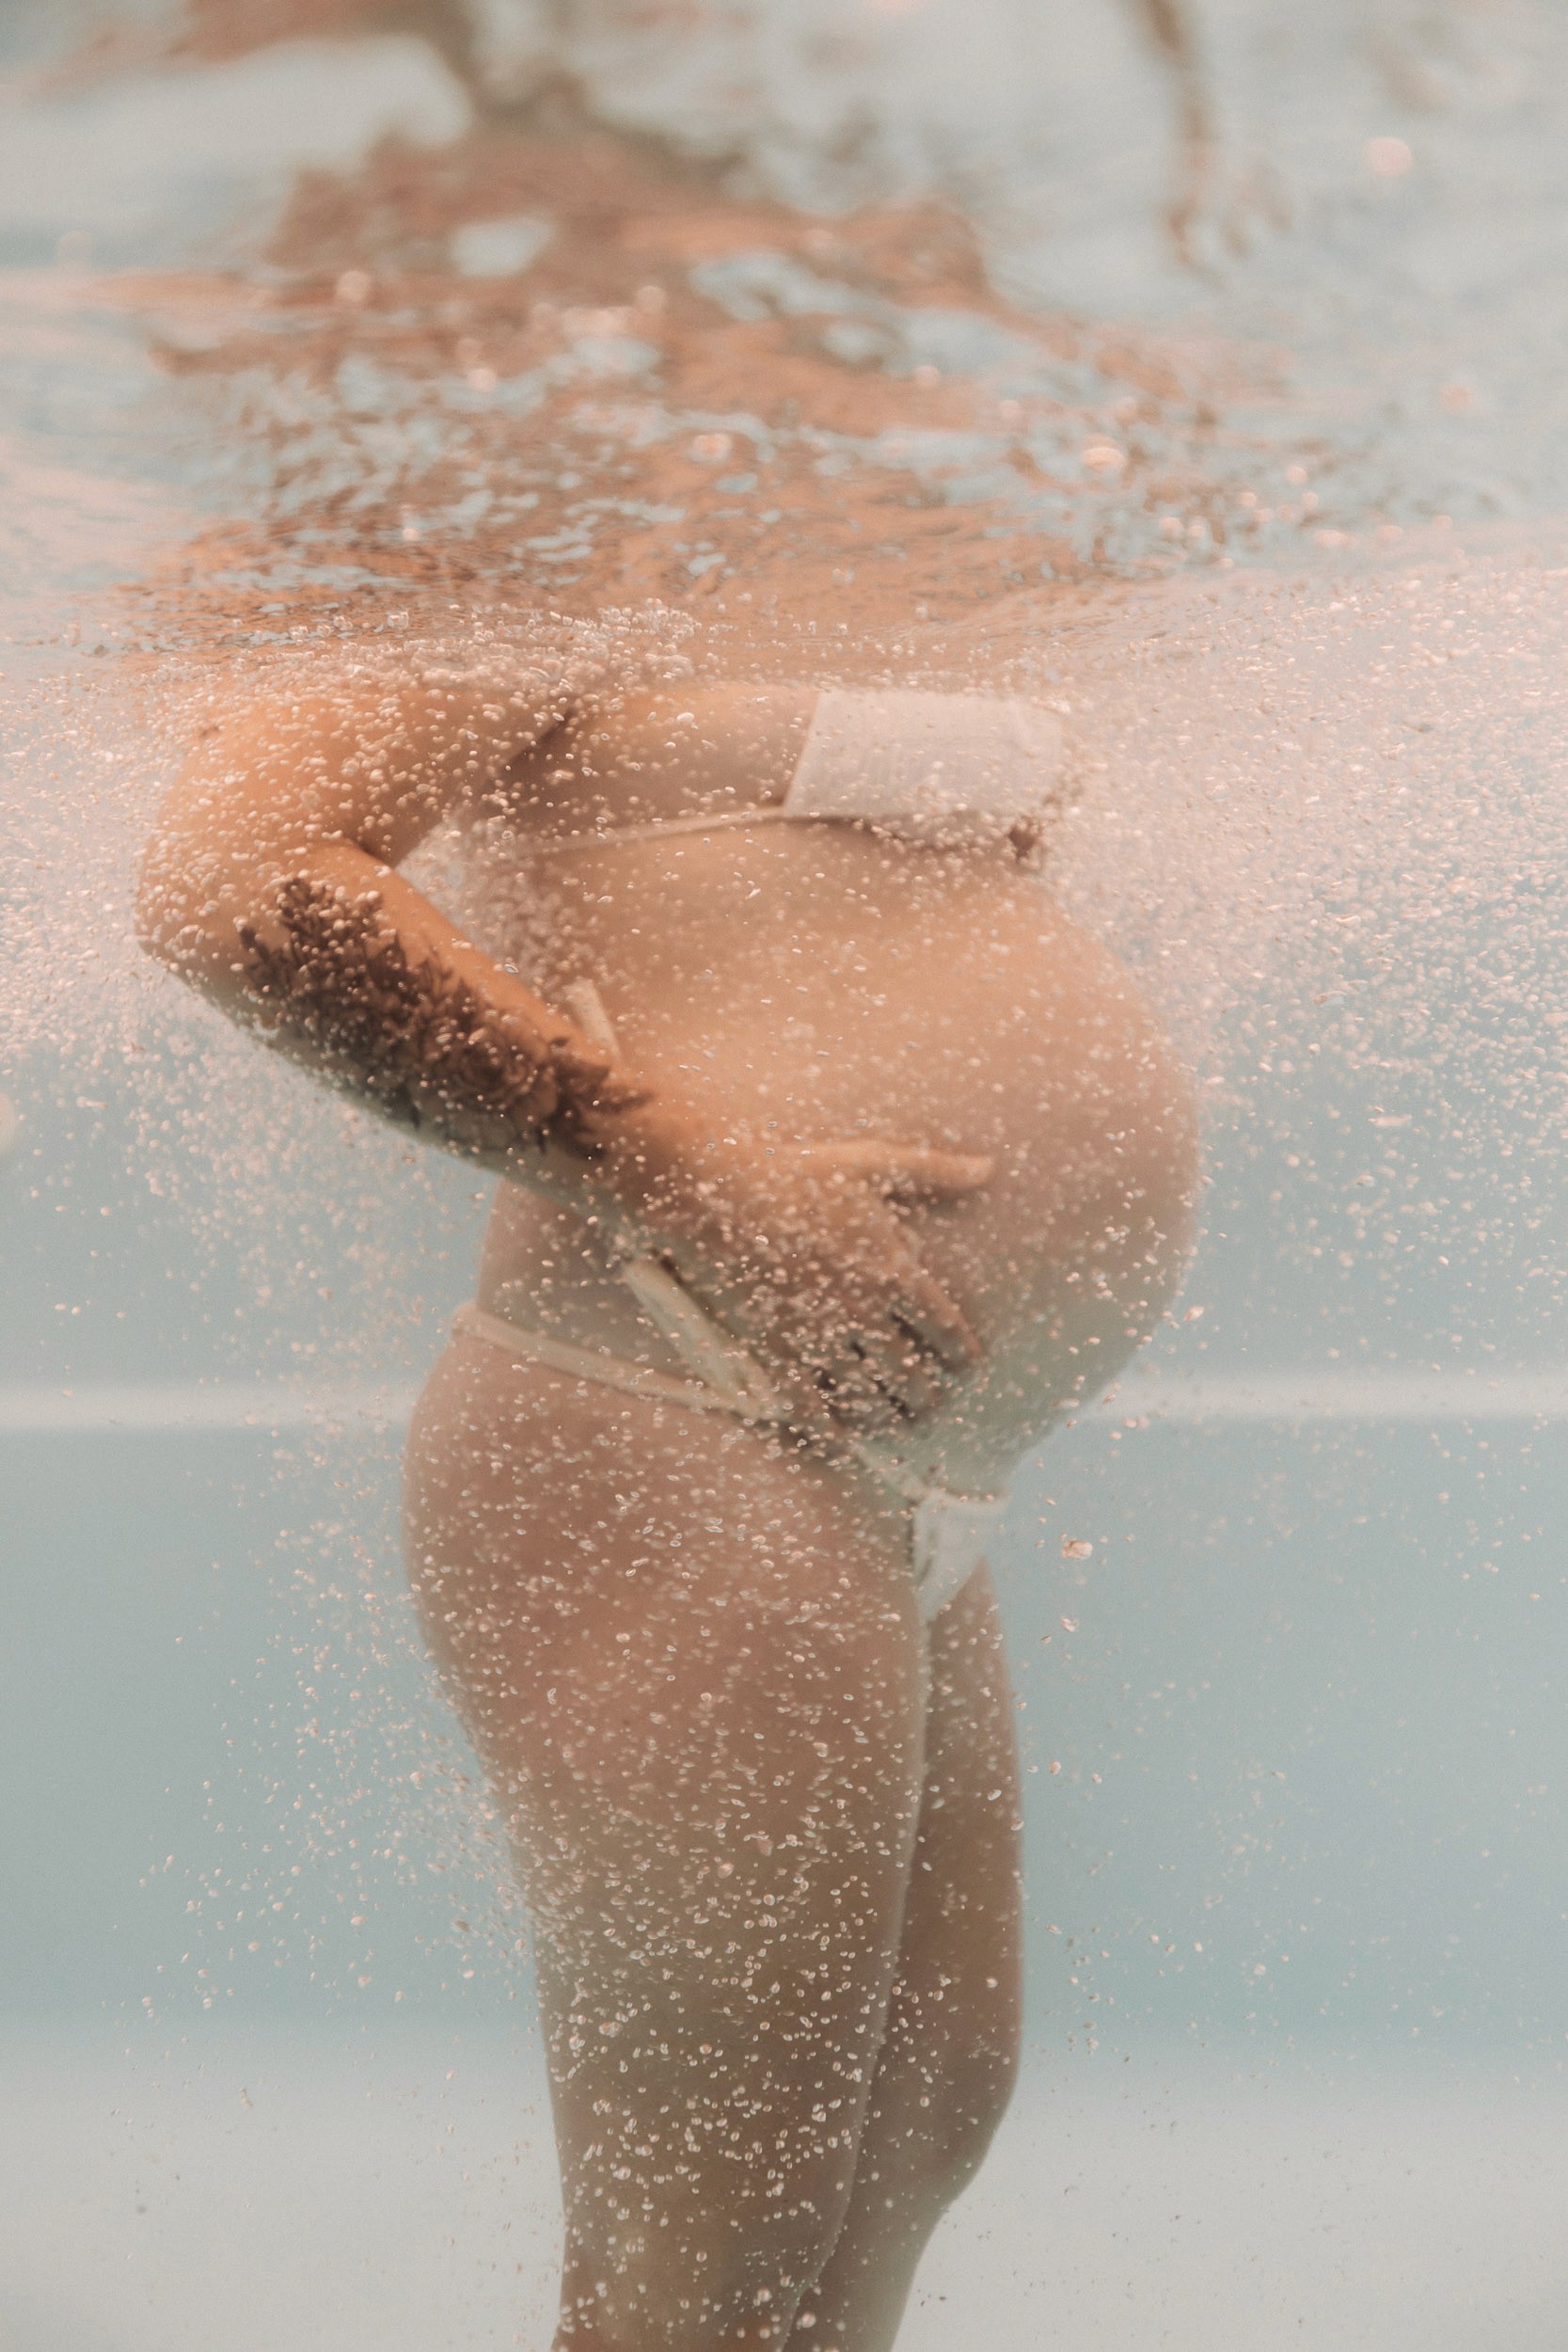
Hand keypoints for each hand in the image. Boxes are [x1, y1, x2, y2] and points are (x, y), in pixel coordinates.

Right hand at [613, 1123, 992, 1429]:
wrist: (717, 1192)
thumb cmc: (796, 1172)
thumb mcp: (872, 1164)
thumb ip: (933, 1171)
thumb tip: (986, 1167)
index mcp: (894, 1272)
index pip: (945, 1329)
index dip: (961, 1356)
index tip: (966, 1370)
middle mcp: (865, 1314)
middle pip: (910, 1374)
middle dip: (926, 1398)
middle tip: (930, 1408)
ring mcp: (820, 1337)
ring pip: (868, 1397)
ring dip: (887, 1419)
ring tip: (894, 1427)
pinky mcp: (776, 1351)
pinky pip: (811, 1408)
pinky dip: (830, 1430)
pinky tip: (839, 1440)